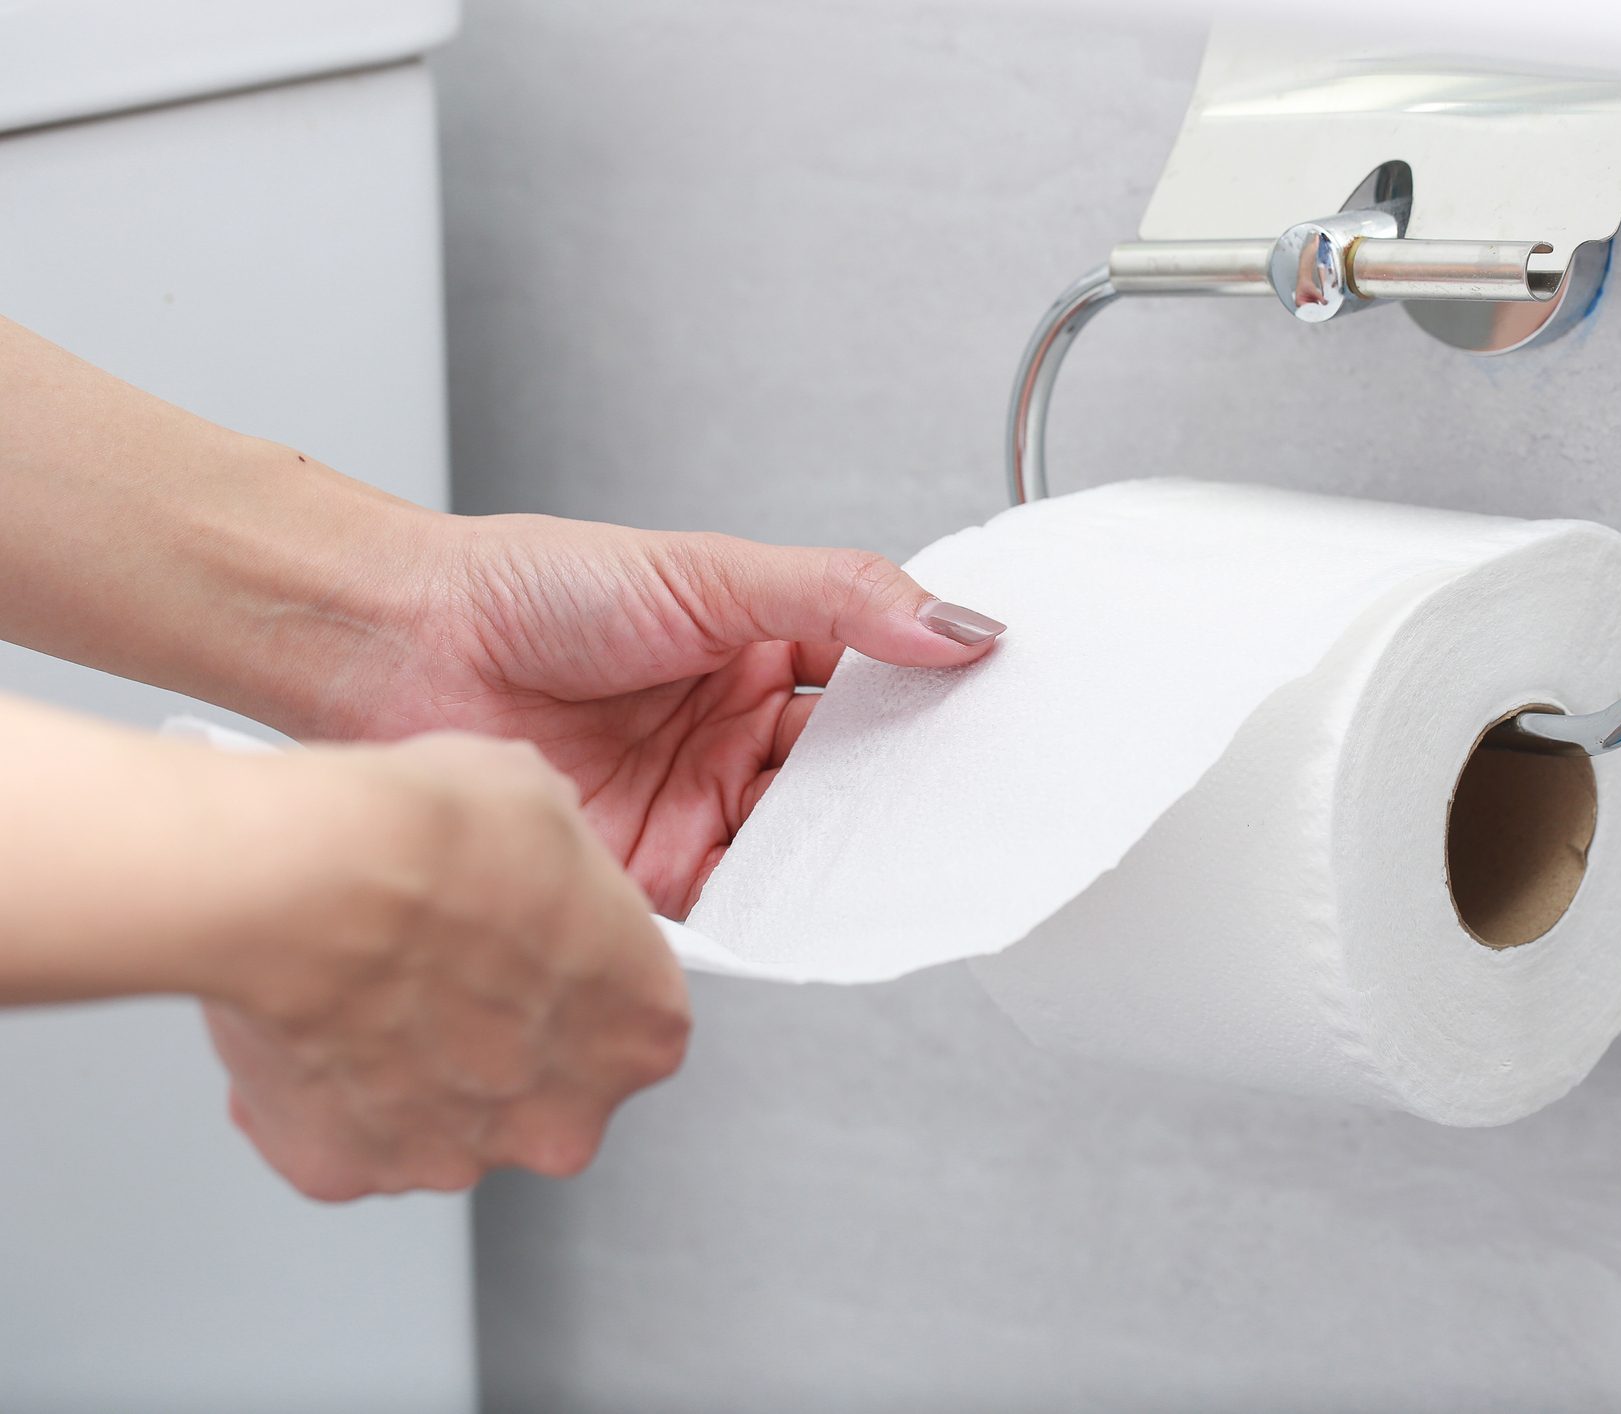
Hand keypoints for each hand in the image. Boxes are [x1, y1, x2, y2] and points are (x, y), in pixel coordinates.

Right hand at [202, 732, 690, 1200]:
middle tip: (442, 966)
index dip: (572, 973)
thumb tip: (532, 861)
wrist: (313, 876)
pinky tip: (312, 1023)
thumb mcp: (550, 808)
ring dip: (408, 1068)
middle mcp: (563, 1118)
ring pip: (437, 1115)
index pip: (628, 1014)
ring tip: (367, 985)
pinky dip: (324, 1092)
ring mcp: (455, 1155)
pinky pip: (342, 1134)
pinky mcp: (347, 1170)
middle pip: (538, 1086)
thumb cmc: (440, 840)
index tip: (536, 944)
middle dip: (493, 1038)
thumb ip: (563, 872)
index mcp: (641, 1033)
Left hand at [330, 515, 1004, 915]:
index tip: (1003, 711)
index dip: (939, 698)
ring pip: (808, 841)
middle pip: (854, 774)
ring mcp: (697, 804)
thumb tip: (957, 624)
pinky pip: (740, 900)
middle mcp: (734, 733)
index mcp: (760, 650)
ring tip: (915, 851)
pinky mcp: (653, 871)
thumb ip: (842, 597)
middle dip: (912, 789)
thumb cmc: (532, 586)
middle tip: (978, 798)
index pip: (878, 682)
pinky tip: (825, 900)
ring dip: (859, 850)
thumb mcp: (712, 574)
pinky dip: (786, 907)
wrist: (406, 646)